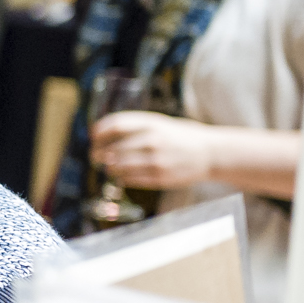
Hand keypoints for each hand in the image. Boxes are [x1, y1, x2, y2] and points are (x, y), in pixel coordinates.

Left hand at [90, 110, 215, 191]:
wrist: (210, 153)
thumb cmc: (180, 136)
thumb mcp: (159, 122)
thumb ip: (135, 126)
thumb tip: (104, 132)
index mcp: (152, 123)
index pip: (116, 125)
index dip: (99, 131)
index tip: (93, 136)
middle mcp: (152, 141)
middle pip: (113, 148)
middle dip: (99, 153)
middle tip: (95, 155)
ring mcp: (156, 161)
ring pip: (119, 166)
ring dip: (108, 167)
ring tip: (107, 166)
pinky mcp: (160, 178)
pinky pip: (131, 179)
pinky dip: (121, 177)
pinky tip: (121, 175)